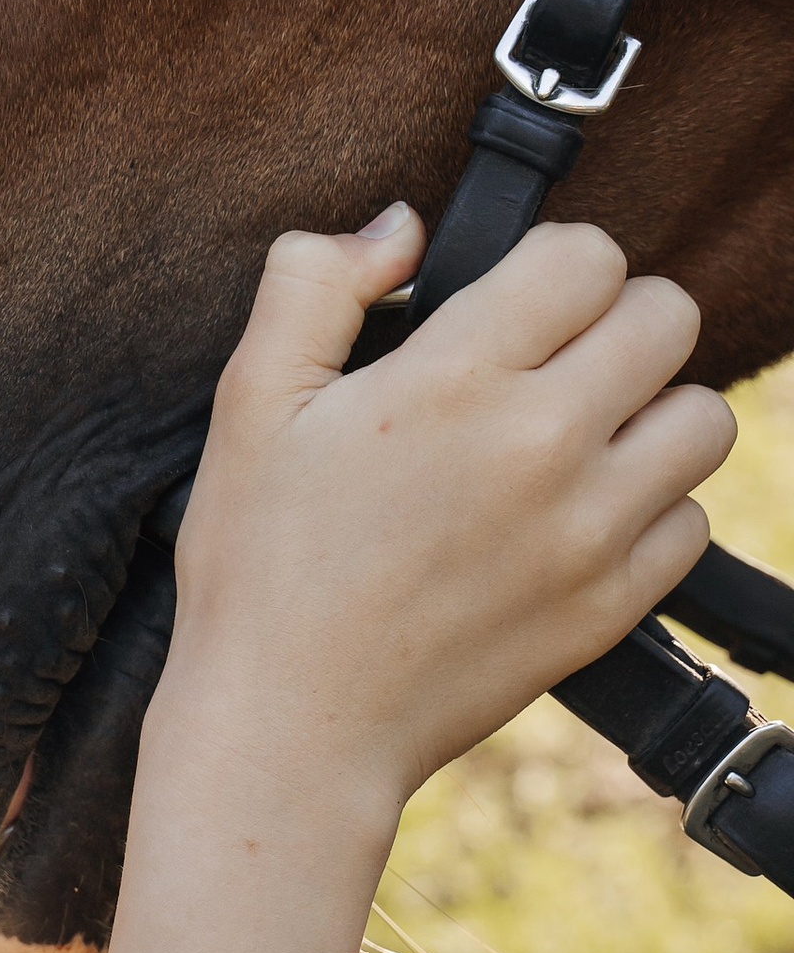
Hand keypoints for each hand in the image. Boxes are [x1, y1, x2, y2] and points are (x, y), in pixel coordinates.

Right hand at [165, 207, 733, 834]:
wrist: (292, 725)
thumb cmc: (259, 563)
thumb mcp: (249, 401)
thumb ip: (314, 283)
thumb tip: (401, 227)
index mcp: (454, 378)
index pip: (587, 256)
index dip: (552, 262)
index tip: (514, 300)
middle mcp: (542, 444)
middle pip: (668, 316)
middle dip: (613, 318)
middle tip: (552, 357)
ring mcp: (588, 531)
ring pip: (703, 418)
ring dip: (649, 410)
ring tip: (578, 434)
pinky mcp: (611, 605)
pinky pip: (690, 520)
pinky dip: (649, 508)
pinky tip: (574, 517)